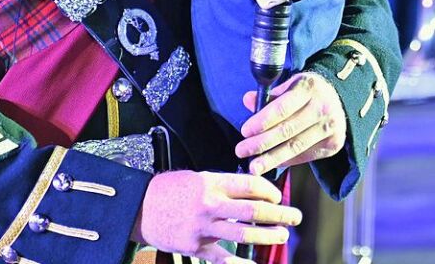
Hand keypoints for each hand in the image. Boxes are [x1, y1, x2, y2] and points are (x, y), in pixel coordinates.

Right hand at [131, 170, 299, 262]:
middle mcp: (210, 204)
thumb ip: (224, 185)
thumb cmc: (170, 189)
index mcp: (211, 182)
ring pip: (244, 234)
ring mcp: (203, 228)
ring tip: (282, 236)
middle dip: (280, 215)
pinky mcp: (196, 247)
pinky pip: (223, 258)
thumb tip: (254, 192)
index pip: (251, 186)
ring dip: (268, 236)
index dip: (270, 192)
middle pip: (254, 211)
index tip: (278, 197)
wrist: (139, 207)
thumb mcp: (197, 178)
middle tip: (295, 216)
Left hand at [236, 72, 346, 174]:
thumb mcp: (289, 85)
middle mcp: (322, 107)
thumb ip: (269, 95)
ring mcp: (330, 127)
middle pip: (287, 130)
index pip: (282, 107)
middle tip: (241, 151)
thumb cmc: (306, 92)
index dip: (262, 121)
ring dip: (271, 158)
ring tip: (254, 166)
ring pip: (296, 146)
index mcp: (308, 87)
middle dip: (261, 143)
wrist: (338, 99)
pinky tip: (273, 163)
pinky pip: (305, 156)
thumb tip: (248, 100)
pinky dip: (287, 161)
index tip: (244, 131)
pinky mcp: (334, 143)